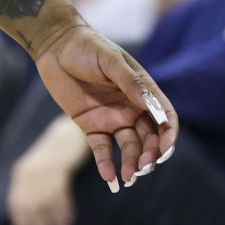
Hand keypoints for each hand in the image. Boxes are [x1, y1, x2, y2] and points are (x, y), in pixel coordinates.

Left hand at [7, 140, 76, 224]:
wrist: (69, 134)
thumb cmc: (56, 159)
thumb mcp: (39, 173)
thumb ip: (34, 191)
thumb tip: (34, 221)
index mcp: (21, 174)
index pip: (16, 204)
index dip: (21, 223)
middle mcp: (28, 171)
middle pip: (31, 206)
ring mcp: (43, 168)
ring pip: (46, 202)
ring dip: (54, 222)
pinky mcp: (59, 165)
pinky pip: (60, 193)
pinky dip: (64, 209)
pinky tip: (69, 220)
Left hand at [31, 22, 176, 188]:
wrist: (55, 46)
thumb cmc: (87, 47)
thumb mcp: (110, 61)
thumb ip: (131, 83)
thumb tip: (153, 106)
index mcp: (142, 90)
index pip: (164, 117)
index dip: (169, 135)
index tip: (165, 149)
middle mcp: (131, 107)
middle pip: (150, 137)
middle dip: (151, 154)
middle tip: (144, 166)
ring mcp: (112, 118)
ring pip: (129, 147)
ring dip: (133, 163)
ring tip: (130, 176)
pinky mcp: (91, 126)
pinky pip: (102, 150)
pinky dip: (107, 165)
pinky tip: (110, 178)